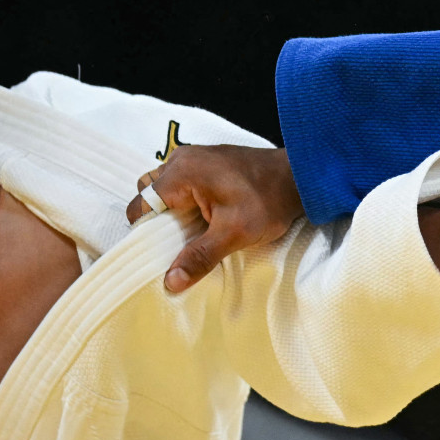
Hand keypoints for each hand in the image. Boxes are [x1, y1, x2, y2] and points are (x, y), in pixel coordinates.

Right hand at [126, 145, 304, 292]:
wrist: (299, 177)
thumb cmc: (268, 201)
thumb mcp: (234, 235)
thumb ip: (199, 258)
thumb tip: (170, 282)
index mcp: (181, 173)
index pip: (140, 205)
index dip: (146, 232)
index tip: (163, 250)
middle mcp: (182, 159)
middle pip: (148, 195)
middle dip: (159, 220)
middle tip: (182, 240)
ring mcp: (195, 157)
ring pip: (164, 187)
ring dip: (173, 210)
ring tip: (195, 230)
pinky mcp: (208, 162)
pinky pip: (182, 182)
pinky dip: (186, 200)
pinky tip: (206, 218)